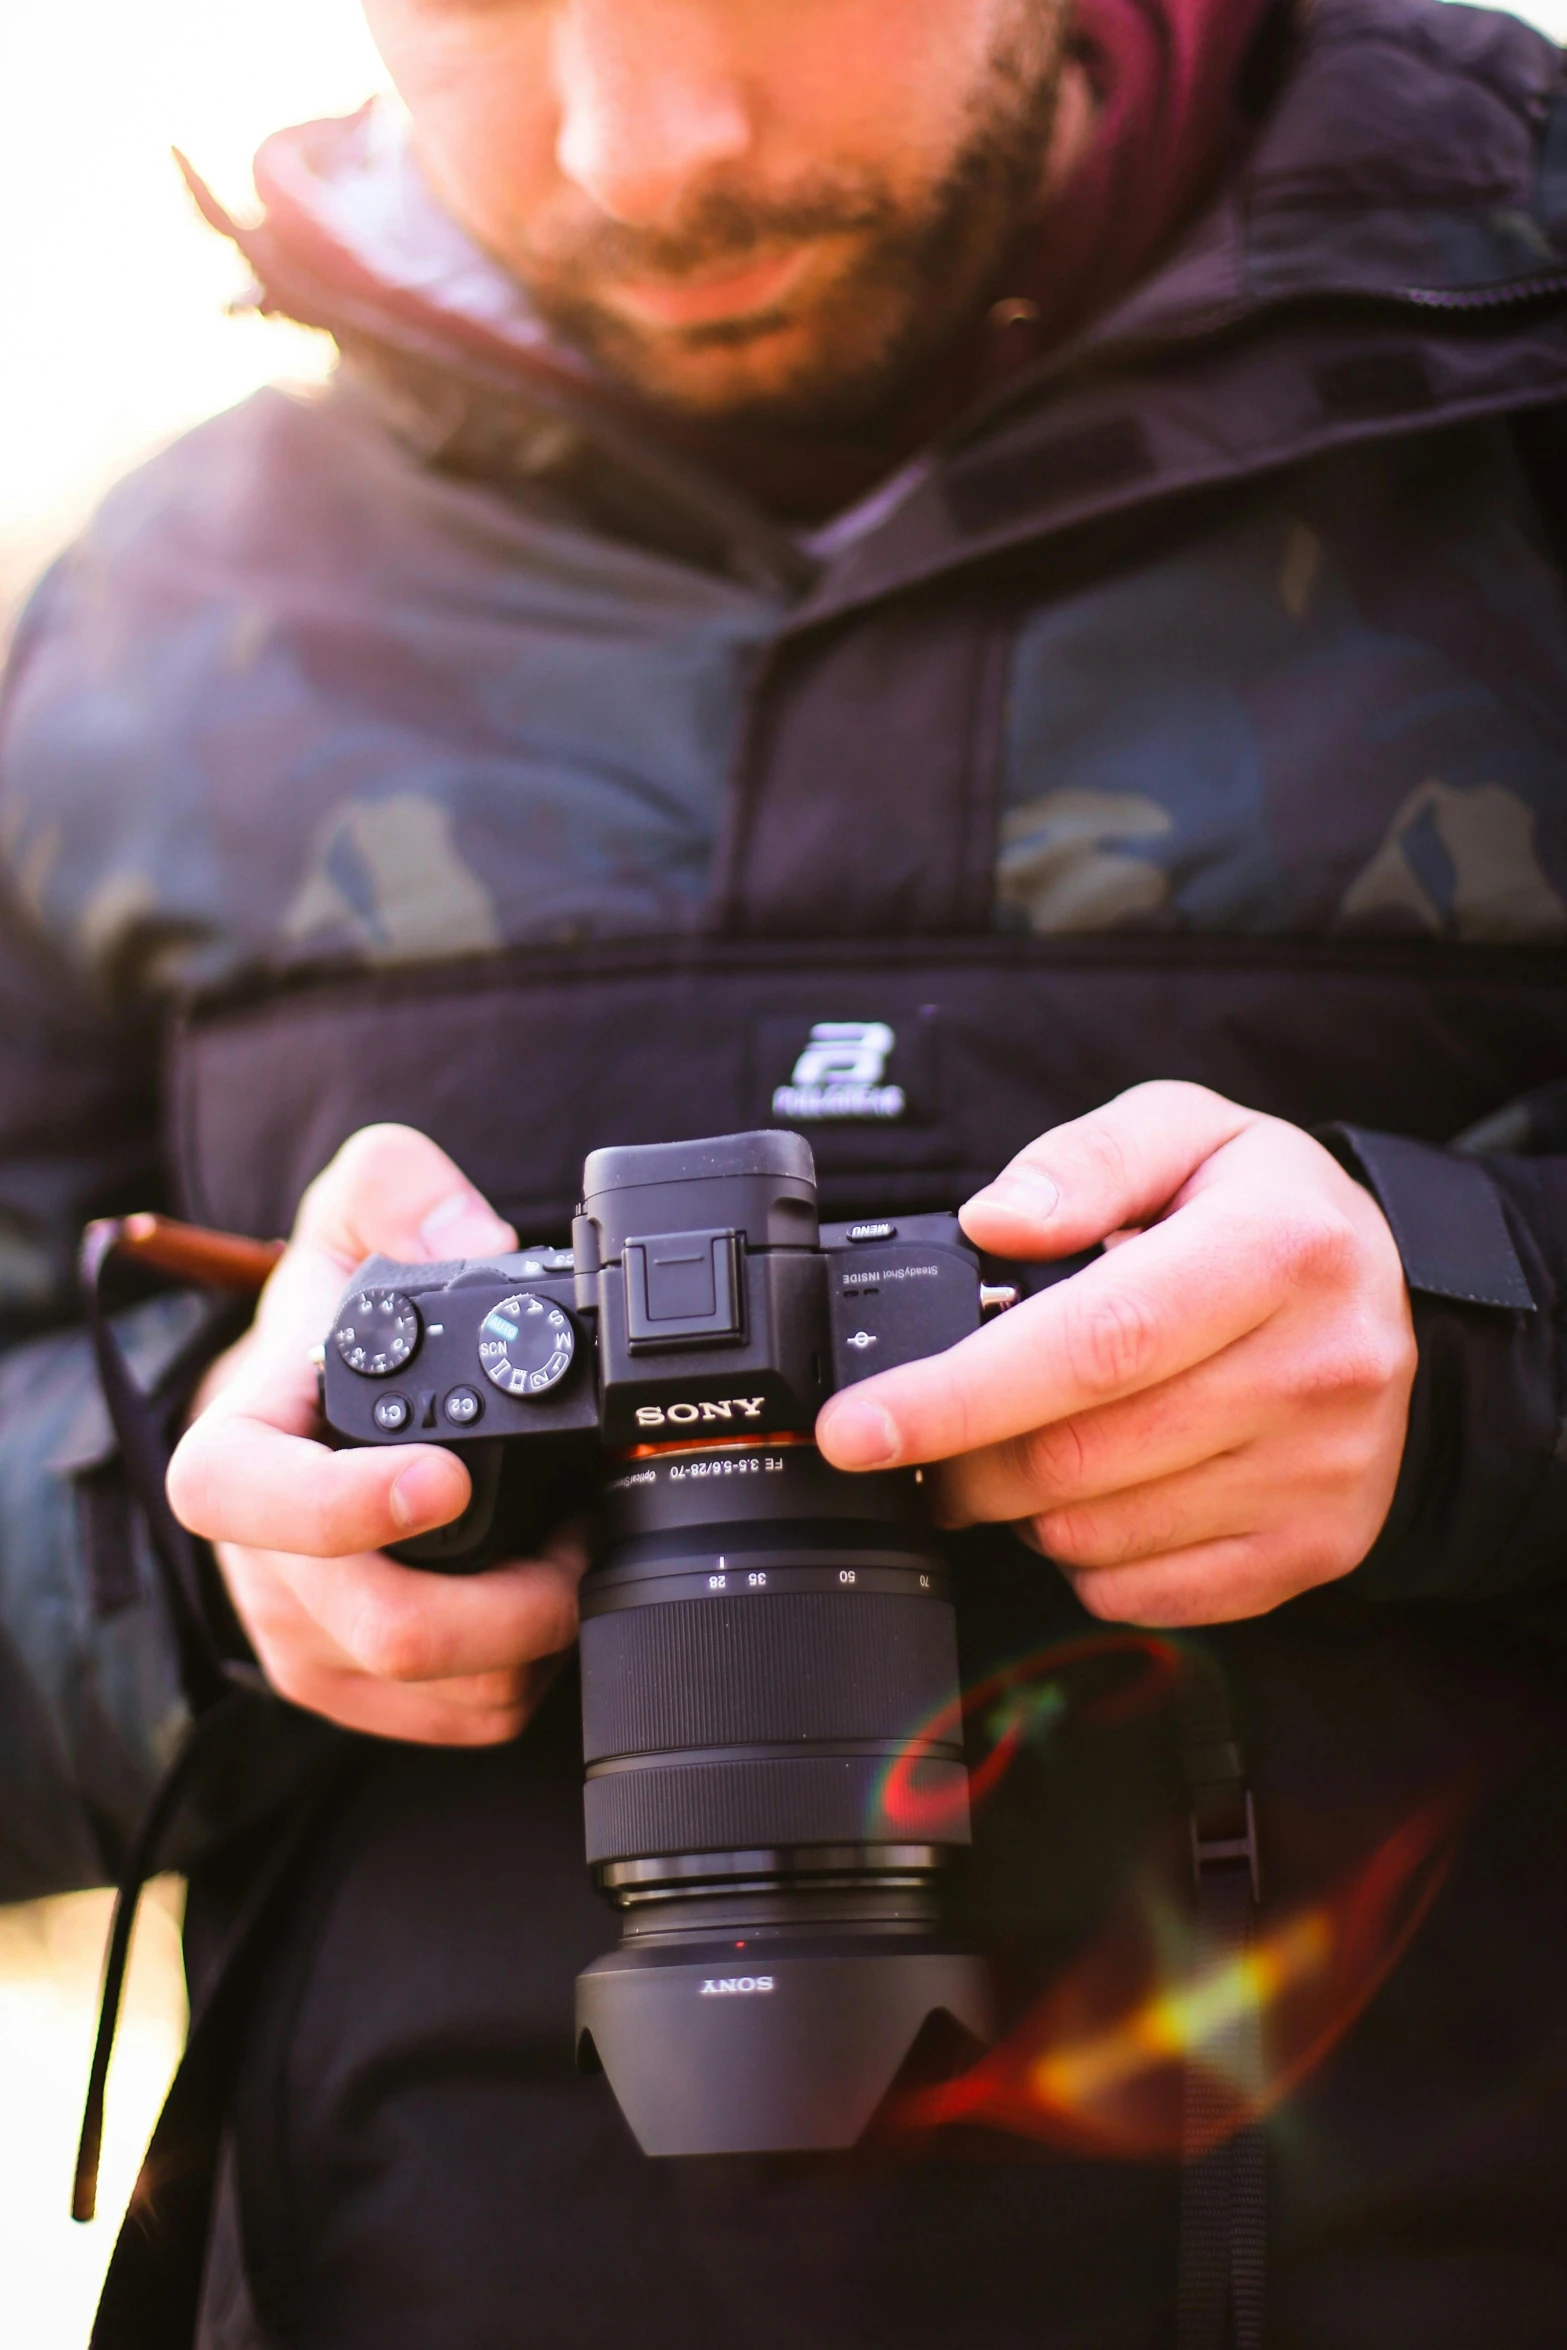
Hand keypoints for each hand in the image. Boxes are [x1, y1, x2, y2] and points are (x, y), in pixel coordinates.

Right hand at [167, 1125, 585, 1742]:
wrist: (307, 1406)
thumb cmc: (329, 1318)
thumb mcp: (353, 1212)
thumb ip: (399, 1189)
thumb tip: (472, 1245)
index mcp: (240, 1447)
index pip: (240, 1497)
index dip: (338, 1505)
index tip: (441, 1480)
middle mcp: (263, 1563)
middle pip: (380, 1629)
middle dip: (514, 1598)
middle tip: (586, 1533)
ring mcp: (308, 1641)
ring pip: (437, 1691)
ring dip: (534, 1635)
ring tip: (576, 1550)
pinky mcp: (360, 1694)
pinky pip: (461, 1720)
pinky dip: (529, 1672)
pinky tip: (548, 1600)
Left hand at [816, 1083, 1416, 1625]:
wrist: (1398, 1297)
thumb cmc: (1268, 1211)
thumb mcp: (1187, 1129)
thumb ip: (1083, 1162)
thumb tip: (991, 1221)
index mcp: (1276, 1251)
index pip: (1093, 1344)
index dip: (956, 1395)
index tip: (856, 1429)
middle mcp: (1315, 1371)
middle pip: (1079, 1456)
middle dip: (960, 1460)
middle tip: (918, 1436)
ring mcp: (1320, 1474)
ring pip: (1097, 1535)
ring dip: (1021, 1506)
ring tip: (1032, 1440)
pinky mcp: (1317, 1549)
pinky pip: (1145, 1592)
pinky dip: (1084, 1556)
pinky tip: (1100, 1489)